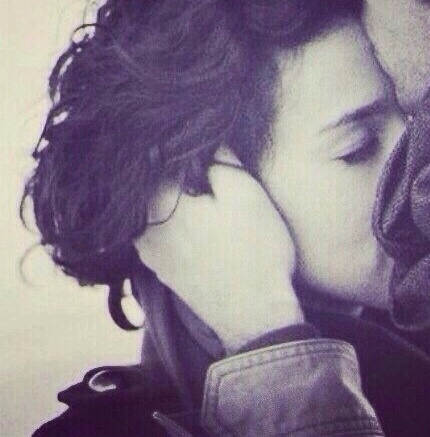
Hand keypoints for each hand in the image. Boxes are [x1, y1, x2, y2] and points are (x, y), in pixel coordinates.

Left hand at [135, 151, 303, 352]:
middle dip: (179, 176)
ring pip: (158, 211)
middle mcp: (143, 228)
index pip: (160, 158)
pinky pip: (162, 234)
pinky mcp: (162, 271)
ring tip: (208, 203)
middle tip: (210, 176)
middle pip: (156, 186)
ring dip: (178, 202)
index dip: (183, 149)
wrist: (255, 316)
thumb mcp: (246, 192)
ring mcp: (149, 253)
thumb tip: (205, 143)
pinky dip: (177, 225)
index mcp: (159, 202)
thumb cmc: (254, 251)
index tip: (201, 150)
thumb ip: (220, 159)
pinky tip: (202, 229)